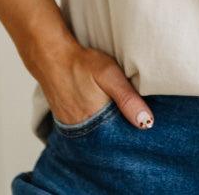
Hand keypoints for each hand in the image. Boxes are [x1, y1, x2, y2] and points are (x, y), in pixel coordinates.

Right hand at [38, 43, 154, 129]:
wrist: (52, 58)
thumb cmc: (83, 64)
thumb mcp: (110, 75)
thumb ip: (127, 98)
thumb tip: (146, 123)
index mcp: (95, 121)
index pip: (119, 140)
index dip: (131, 135)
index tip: (141, 128)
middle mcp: (81, 130)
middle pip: (106, 140)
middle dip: (119, 133)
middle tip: (129, 119)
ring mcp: (71, 127)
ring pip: (95, 136)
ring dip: (105, 130)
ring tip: (114, 115)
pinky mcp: (65, 121)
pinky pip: (84, 130)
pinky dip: (93, 125)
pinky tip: (99, 114)